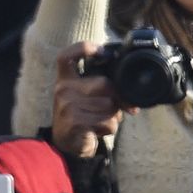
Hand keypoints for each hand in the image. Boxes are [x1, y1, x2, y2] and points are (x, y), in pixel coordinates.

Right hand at [51, 42, 121, 157]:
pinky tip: (97, 130)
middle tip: (117, 108)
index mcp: (65, 79)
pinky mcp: (74, 123)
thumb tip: (131, 90)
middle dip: (117, 98)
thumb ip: (101, 85)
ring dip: (113, 116)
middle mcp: (62, 89)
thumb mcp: (84, 96)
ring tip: (100, 120)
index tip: (101, 52)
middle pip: (104, 85)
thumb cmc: (81, 115)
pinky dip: (109, 128)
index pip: (67, 56)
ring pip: (109, 106)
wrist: (67, 143)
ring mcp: (66, 106)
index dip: (84, 48)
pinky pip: (106, 122)